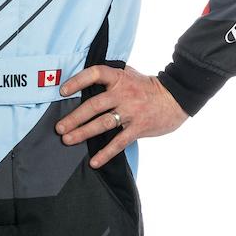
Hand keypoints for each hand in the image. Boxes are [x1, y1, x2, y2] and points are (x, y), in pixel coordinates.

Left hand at [55, 64, 188, 168]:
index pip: (95, 74)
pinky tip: (94, 161)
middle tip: (59, 128)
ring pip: (103, 123)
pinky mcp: (139, 127)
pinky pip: (119, 142)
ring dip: (83, 132)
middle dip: (74, 117)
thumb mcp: (129, 74)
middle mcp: (124, 93)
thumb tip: (86, 84)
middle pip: (94, 105)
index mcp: (119, 78)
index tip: (63, 91)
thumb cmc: (148, 87)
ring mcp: (131, 111)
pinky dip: (106, 153)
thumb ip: (111, 78)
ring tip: (68, 140)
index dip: (77, 81)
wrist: (176, 97)